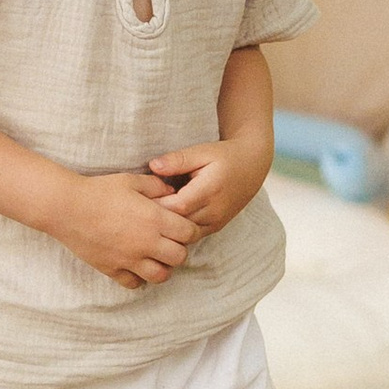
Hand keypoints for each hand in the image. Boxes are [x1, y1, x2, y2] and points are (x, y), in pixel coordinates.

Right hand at [49, 167, 199, 289]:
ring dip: (162, 266)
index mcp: (154, 219)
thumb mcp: (131, 180)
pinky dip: (138, 277)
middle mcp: (146, 242)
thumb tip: (172, 193)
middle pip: (180, 257)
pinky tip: (134, 264)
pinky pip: (134, 283)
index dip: (190, 230)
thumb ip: (156, 186)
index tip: (182, 226)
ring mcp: (129, 259)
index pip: (189, 233)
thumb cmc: (99, 190)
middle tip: (169, 241)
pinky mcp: (113, 269)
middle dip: (179, 249)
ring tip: (154, 256)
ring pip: (160, 276)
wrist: (67, 207)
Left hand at [147, 137, 262, 235]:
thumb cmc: (224, 156)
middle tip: (136, 213)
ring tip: (148, 220)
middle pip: (179, 225)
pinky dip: (177, 233)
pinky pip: (191, 237)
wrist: (252, 167)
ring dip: (167, 229)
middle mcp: (214, 211)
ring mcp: (215, 223)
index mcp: (209, 190)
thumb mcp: (201, 151)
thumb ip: (177, 160)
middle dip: (157, 220)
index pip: (177, 207)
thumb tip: (153, 166)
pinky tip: (163, 224)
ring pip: (184, 236)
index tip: (139, 199)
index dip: (157, 205)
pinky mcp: (214, 228)